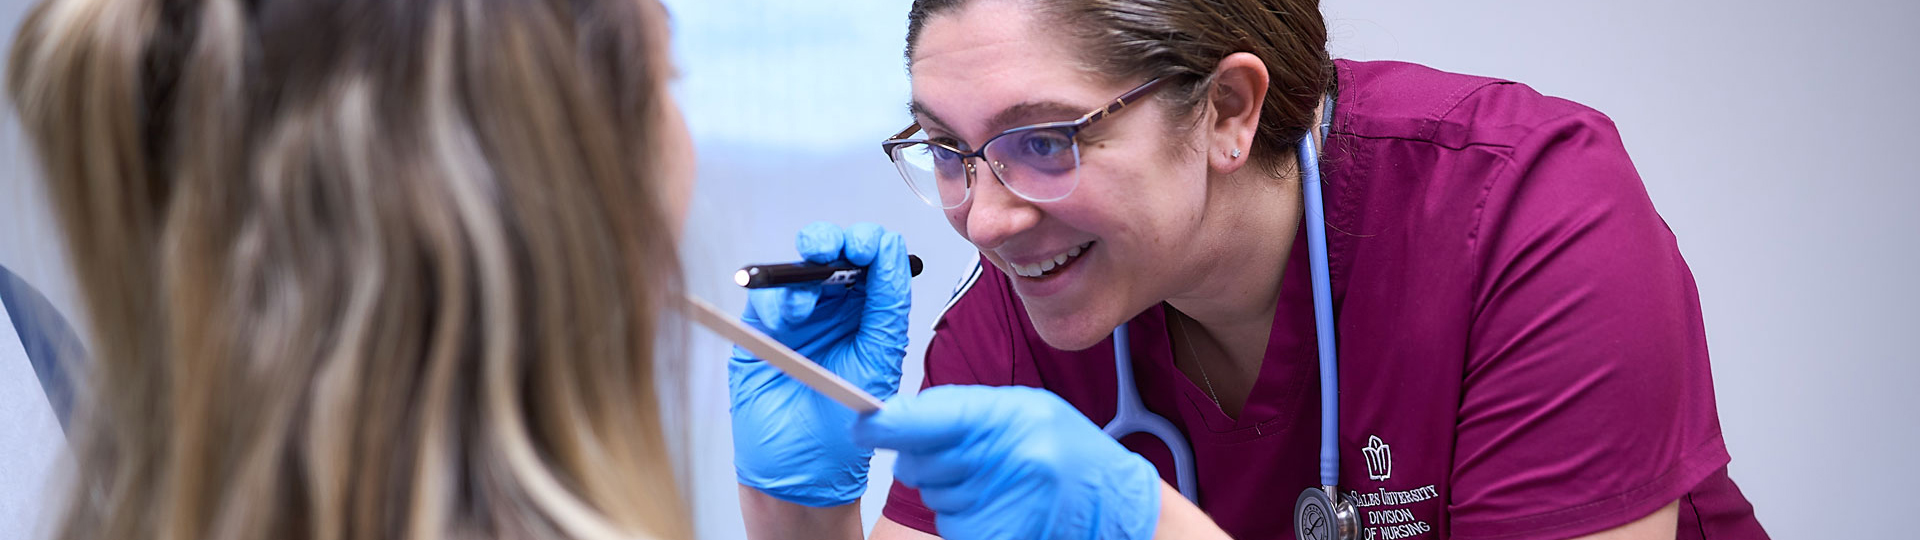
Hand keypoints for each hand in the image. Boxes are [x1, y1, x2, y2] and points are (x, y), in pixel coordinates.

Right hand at [729, 222, 910, 506]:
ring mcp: (798, 319)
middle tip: (830, 251)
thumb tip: (891, 254)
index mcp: (873, 316)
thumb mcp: (878, 362)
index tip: (865, 247)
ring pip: (798, 268)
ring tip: (805, 304)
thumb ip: (887, 307)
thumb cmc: (843, 432)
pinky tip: (787, 316)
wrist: (800, 474)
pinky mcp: (762, 332)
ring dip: (803, 270)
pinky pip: (766, 298)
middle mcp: (837, 311)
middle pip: (835, 252)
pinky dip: (775, 297)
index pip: (878, 260)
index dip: (872, 244)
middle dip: (832, 242)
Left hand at [854, 385, 1161, 539]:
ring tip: (998, 483)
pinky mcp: (999, 536)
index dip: (889, 424)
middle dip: (926, 460)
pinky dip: (965, 520)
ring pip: (933, 498)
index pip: (931, 418)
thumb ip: (963, 412)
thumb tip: (897, 418)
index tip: (863, 426)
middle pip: (919, 463)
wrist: (1118, 502)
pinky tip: (998, 508)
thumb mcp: (1025, 410)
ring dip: (951, 492)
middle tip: (968, 457)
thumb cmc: (1070, 452)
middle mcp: (1009, 461)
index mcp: (1013, 418)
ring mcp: (1005, 505)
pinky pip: (951, 529)